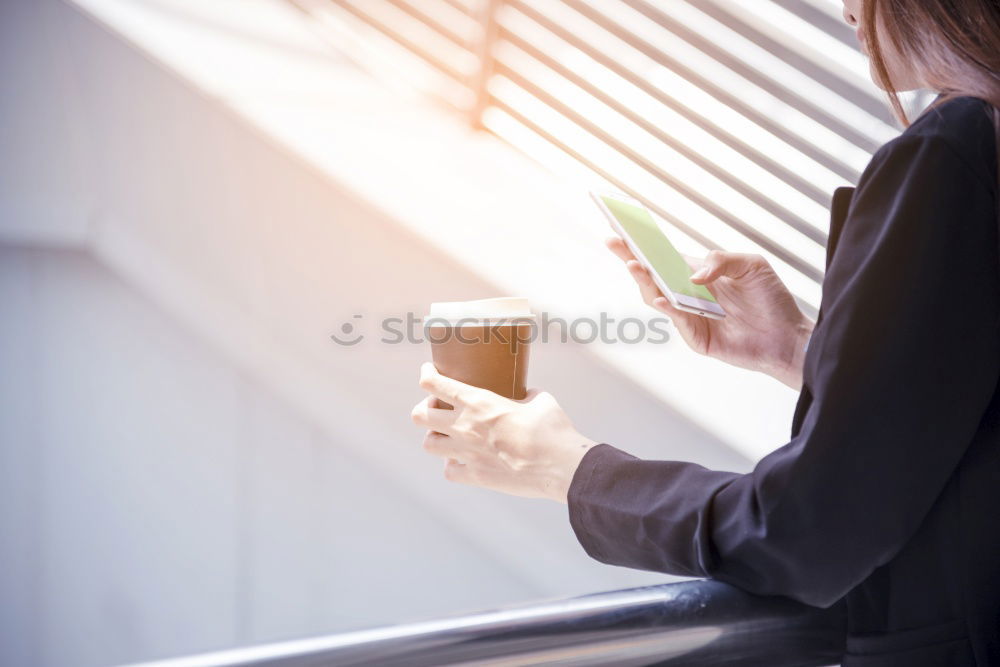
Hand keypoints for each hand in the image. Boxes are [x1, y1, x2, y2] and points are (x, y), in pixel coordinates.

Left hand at [411, 363, 596, 502]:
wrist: (560, 466)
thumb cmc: (553, 429)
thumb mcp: (539, 400)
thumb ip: (526, 394)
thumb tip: (526, 393)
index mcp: (478, 402)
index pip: (434, 383)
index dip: (426, 374)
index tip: (428, 371)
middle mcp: (465, 426)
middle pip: (420, 415)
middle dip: (425, 408)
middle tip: (439, 407)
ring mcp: (467, 453)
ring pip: (429, 444)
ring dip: (435, 437)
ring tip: (448, 435)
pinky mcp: (475, 476)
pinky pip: (449, 470)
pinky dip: (452, 464)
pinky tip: (463, 460)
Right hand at [606, 238, 813, 389]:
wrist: (789, 336)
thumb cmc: (771, 299)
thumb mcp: (751, 266)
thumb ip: (721, 261)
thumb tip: (693, 275)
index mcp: (698, 274)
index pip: (664, 256)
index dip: (644, 245)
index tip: (624, 229)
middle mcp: (689, 294)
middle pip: (652, 275)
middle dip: (631, 258)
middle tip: (614, 242)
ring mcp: (689, 316)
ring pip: (657, 297)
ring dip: (644, 281)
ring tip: (634, 265)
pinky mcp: (697, 337)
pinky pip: (677, 320)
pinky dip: (668, 308)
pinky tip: (662, 297)